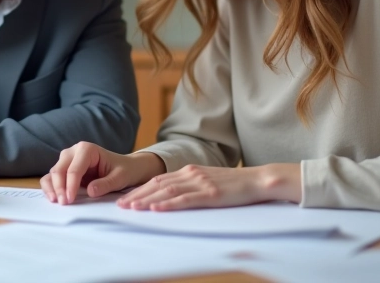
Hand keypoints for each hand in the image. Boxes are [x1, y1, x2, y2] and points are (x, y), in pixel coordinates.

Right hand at [40, 141, 166, 203]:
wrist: (126, 168)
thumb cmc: (124, 170)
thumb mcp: (120, 177)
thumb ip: (106, 184)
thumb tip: (90, 191)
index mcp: (87, 149)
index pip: (74, 168)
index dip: (71, 185)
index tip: (70, 200)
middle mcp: (74, 152)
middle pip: (59, 169)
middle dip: (59, 187)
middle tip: (64, 203)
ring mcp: (68, 160)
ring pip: (53, 173)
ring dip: (52, 188)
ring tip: (56, 201)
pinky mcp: (66, 170)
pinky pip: (52, 178)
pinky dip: (50, 187)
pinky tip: (53, 198)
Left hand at [115, 163, 300, 210]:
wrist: (258, 179)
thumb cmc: (234, 184)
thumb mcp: (208, 180)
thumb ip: (190, 184)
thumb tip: (171, 195)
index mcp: (189, 170)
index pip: (158, 180)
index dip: (140, 189)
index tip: (125, 199)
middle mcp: (191, 174)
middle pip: (157, 185)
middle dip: (137, 195)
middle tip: (120, 205)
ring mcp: (200, 183)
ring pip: (167, 192)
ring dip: (147, 200)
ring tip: (132, 208)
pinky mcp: (210, 194)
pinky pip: (185, 200)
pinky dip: (169, 205)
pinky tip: (157, 209)